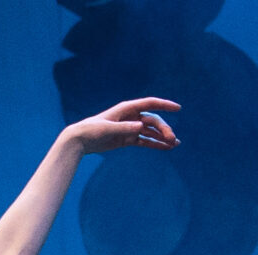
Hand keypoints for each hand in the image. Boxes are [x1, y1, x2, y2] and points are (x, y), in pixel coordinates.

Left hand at [65, 97, 179, 154]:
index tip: (177, 108)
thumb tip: (141, 126)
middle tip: (172, 140)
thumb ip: (124, 128)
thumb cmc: (92, 131)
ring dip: (162, 138)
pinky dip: (154, 144)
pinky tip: (165, 148)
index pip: (150, 104)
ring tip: (174, 145)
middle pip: (152, 121)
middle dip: (164, 130)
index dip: (164, 105)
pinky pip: (144, 141)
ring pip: (150, 132)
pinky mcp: (127, 139)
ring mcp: (130, 128)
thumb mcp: (108, 129)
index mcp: (127, 109)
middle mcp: (131, 117)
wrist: (80, 141)